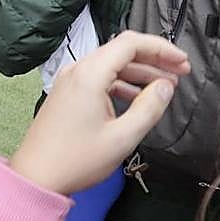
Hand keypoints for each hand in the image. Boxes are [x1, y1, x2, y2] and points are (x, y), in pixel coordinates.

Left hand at [8, 31, 189, 195]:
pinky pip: (99, 78)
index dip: (161, 48)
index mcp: (90, 74)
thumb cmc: (76, 160)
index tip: (183, 61)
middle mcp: (77, 70)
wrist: (36, 176)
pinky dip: (122, 83)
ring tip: (165, 87)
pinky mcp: (67, 93)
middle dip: (154, 59)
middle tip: (181, 72)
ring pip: (111, 65)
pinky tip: (138, 98)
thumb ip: (149, 108)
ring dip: (139, 72)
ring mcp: (70, 80)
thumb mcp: (122, 138)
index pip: (131, 43)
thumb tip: (166, 86)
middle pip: (121, 51)